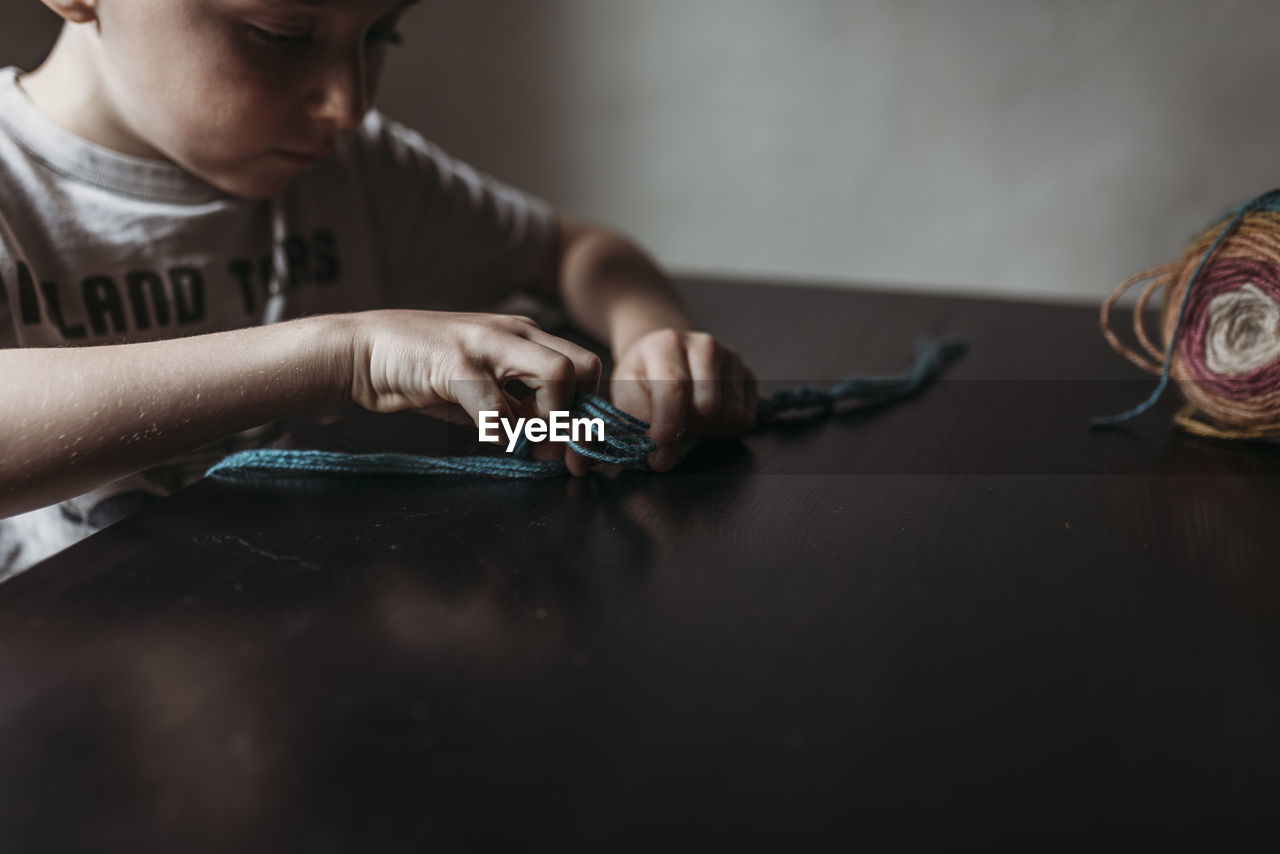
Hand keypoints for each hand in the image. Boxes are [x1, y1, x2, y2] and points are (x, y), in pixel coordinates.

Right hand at [347, 310, 601, 443]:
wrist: (365, 351)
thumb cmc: (426, 373)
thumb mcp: (483, 393)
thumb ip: (519, 413)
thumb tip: (553, 448)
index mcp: (527, 338)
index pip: (586, 368)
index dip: (589, 412)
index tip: (577, 448)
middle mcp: (516, 334)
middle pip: (584, 366)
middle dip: (581, 416)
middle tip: (561, 451)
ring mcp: (488, 344)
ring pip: (557, 373)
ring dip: (551, 419)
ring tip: (528, 443)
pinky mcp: (456, 363)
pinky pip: (497, 404)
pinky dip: (502, 430)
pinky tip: (490, 438)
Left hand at [610, 328, 757, 471]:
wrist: (666, 354)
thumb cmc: (645, 375)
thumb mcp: (626, 389)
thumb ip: (636, 417)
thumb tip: (658, 454)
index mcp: (668, 343)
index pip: (674, 388)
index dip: (667, 425)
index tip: (658, 454)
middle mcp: (705, 345)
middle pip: (707, 406)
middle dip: (687, 429)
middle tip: (672, 430)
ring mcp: (731, 358)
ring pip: (729, 414)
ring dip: (707, 429)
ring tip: (689, 420)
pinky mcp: (748, 374)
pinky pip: (744, 417)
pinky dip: (724, 428)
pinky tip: (707, 418)